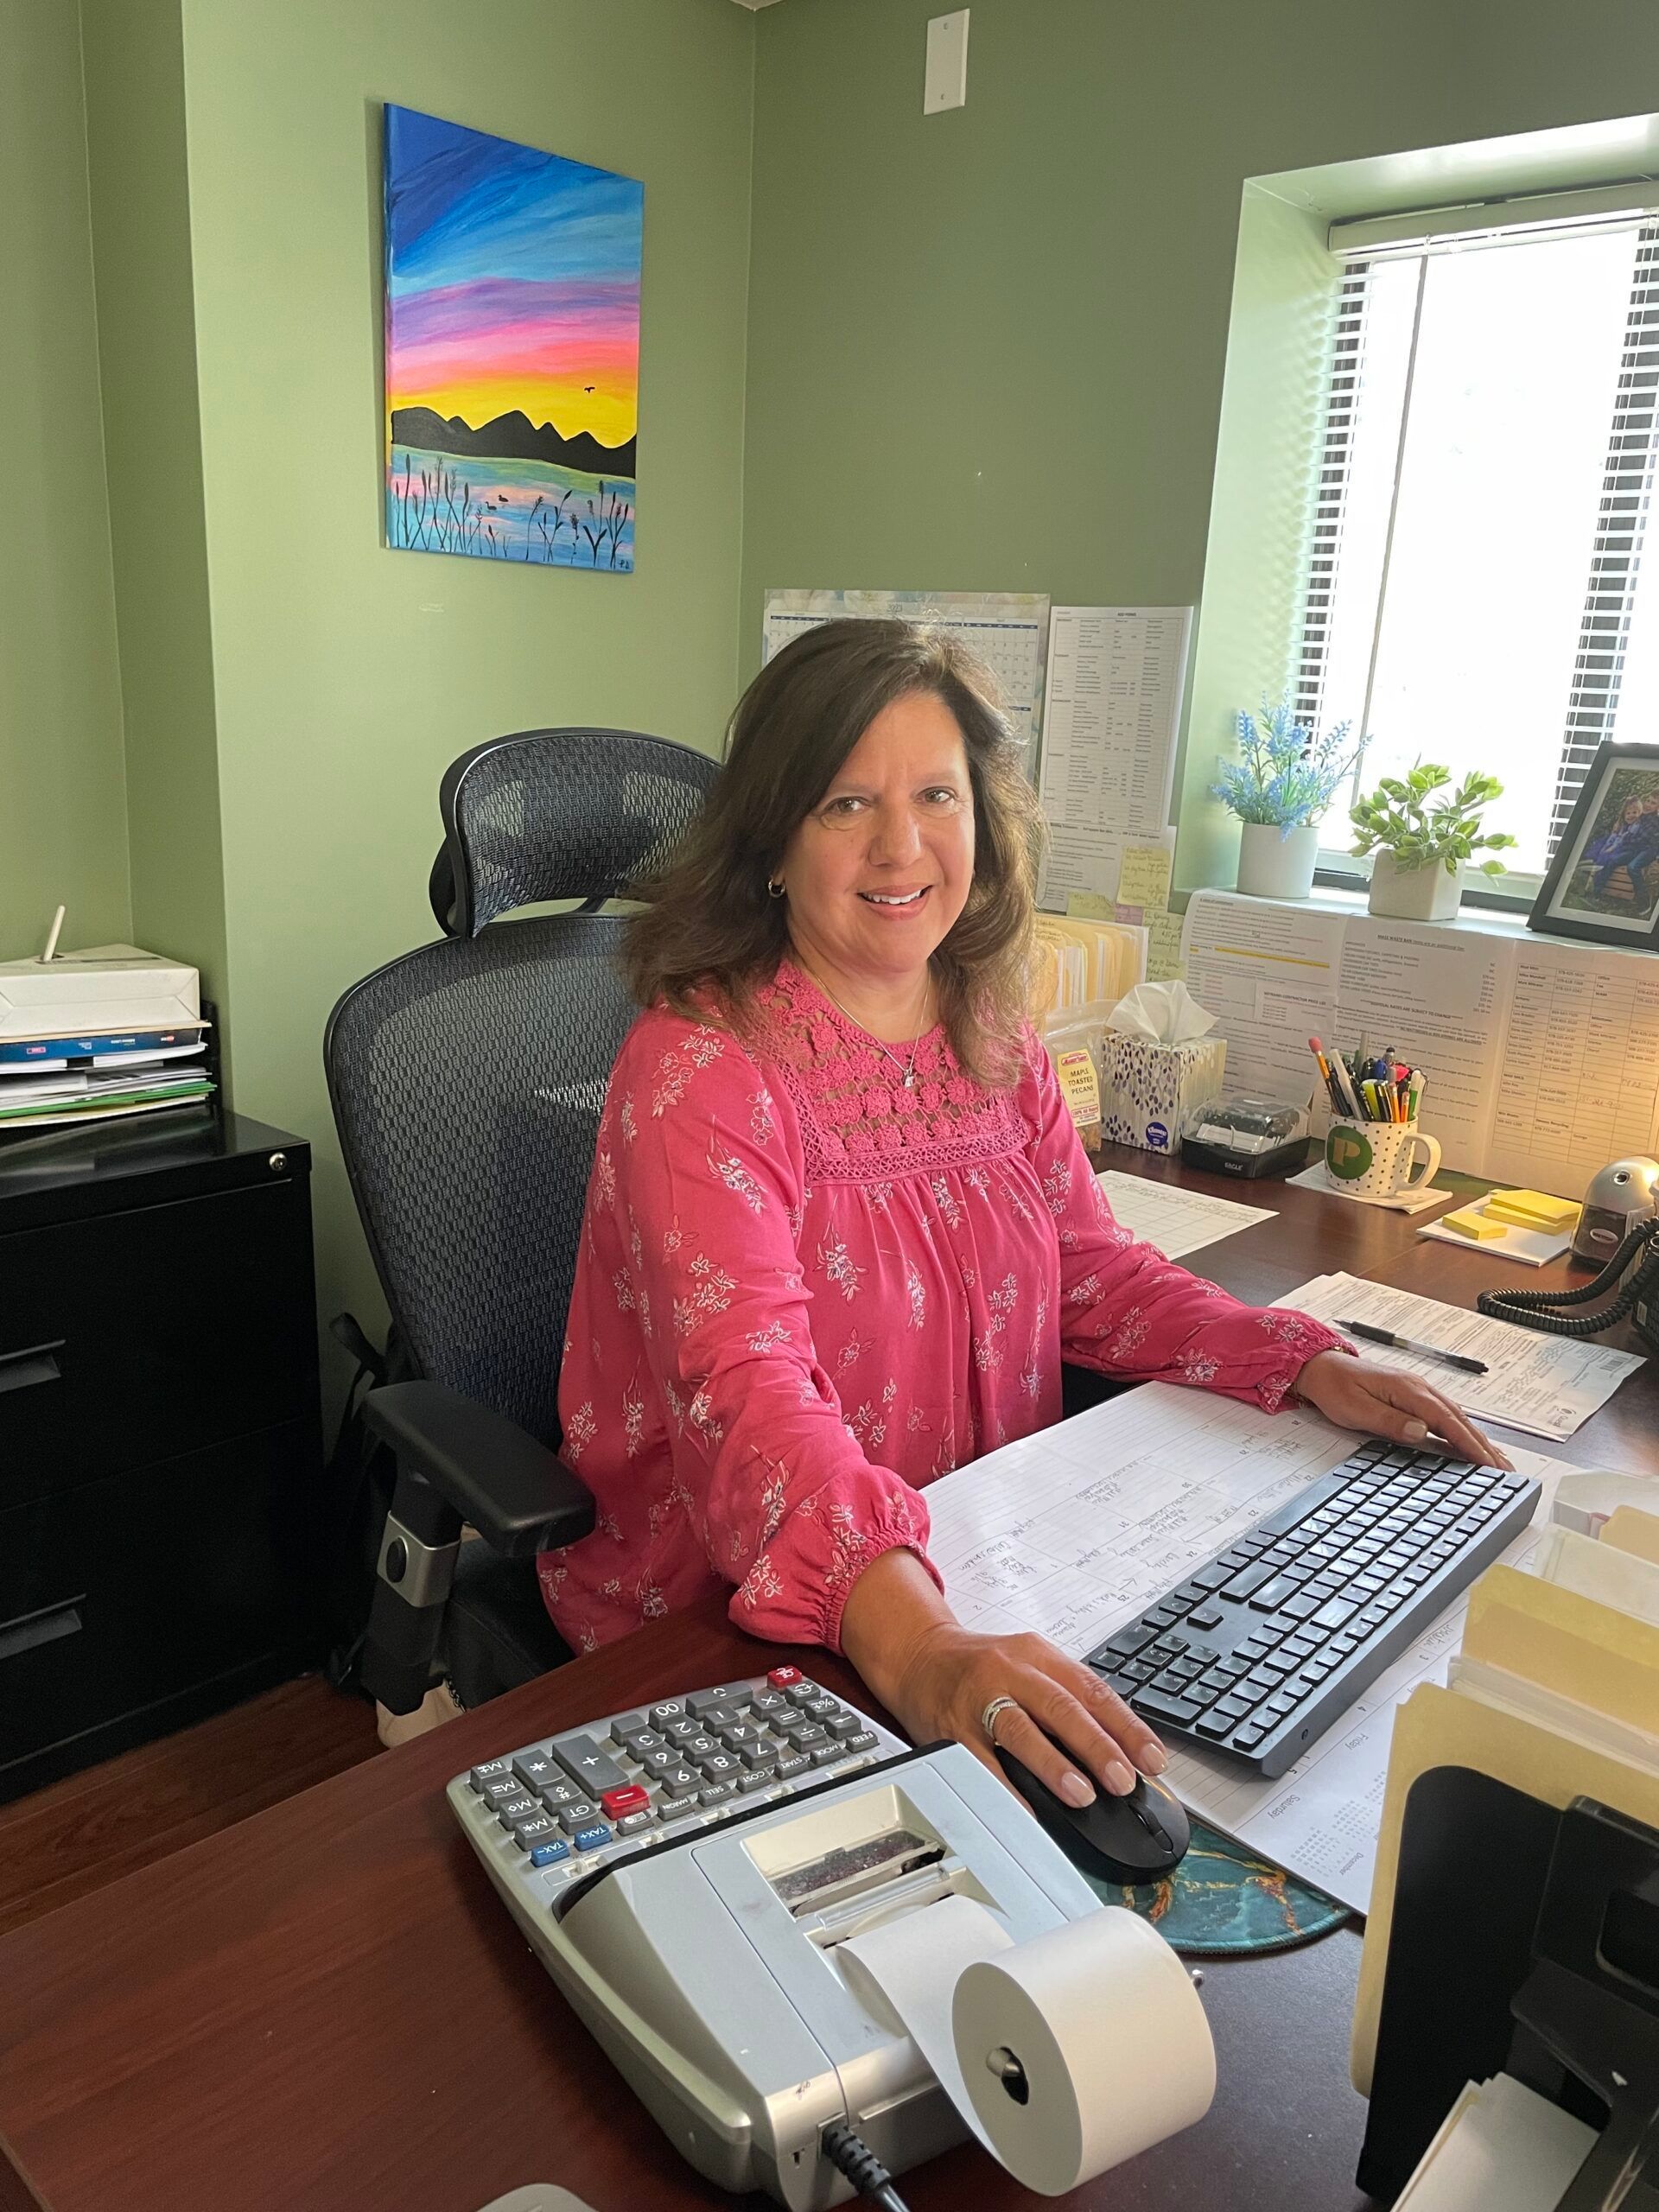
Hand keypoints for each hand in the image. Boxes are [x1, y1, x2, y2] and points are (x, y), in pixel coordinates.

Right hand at [838, 1548, 1164, 1811]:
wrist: (919, 1656)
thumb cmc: (982, 1667)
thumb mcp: (1031, 1665)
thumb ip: (1071, 1700)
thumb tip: (1121, 1752)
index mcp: (1039, 1655)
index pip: (1093, 1690)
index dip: (1127, 1727)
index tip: (1152, 1760)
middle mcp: (1010, 1671)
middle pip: (1061, 1706)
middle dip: (1097, 1746)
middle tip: (1122, 1779)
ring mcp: (979, 1699)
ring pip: (1021, 1728)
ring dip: (1055, 1764)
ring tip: (1082, 1794)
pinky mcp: (952, 1727)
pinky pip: (981, 1760)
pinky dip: (1006, 1788)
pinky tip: (1026, 1809)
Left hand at [1293, 1349, 1512, 1469]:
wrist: (1322, 1367)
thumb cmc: (1336, 1387)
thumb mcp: (1357, 1409)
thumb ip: (1390, 1421)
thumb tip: (1421, 1432)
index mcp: (1409, 1391)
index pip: (1447, 1421)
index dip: (1469, 1444)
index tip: (1488, 1463)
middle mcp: (1420, 1388)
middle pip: (1460, 1420)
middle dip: (1484, 1446)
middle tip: (1506, 1470)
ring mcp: (1419, 1391)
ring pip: (1456, 1418)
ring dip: (1478, 1439)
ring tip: (1498, 1462)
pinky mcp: (1413, 1397)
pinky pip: (1445, 1416)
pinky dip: (1462, 1431)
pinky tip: (1470, 1444)